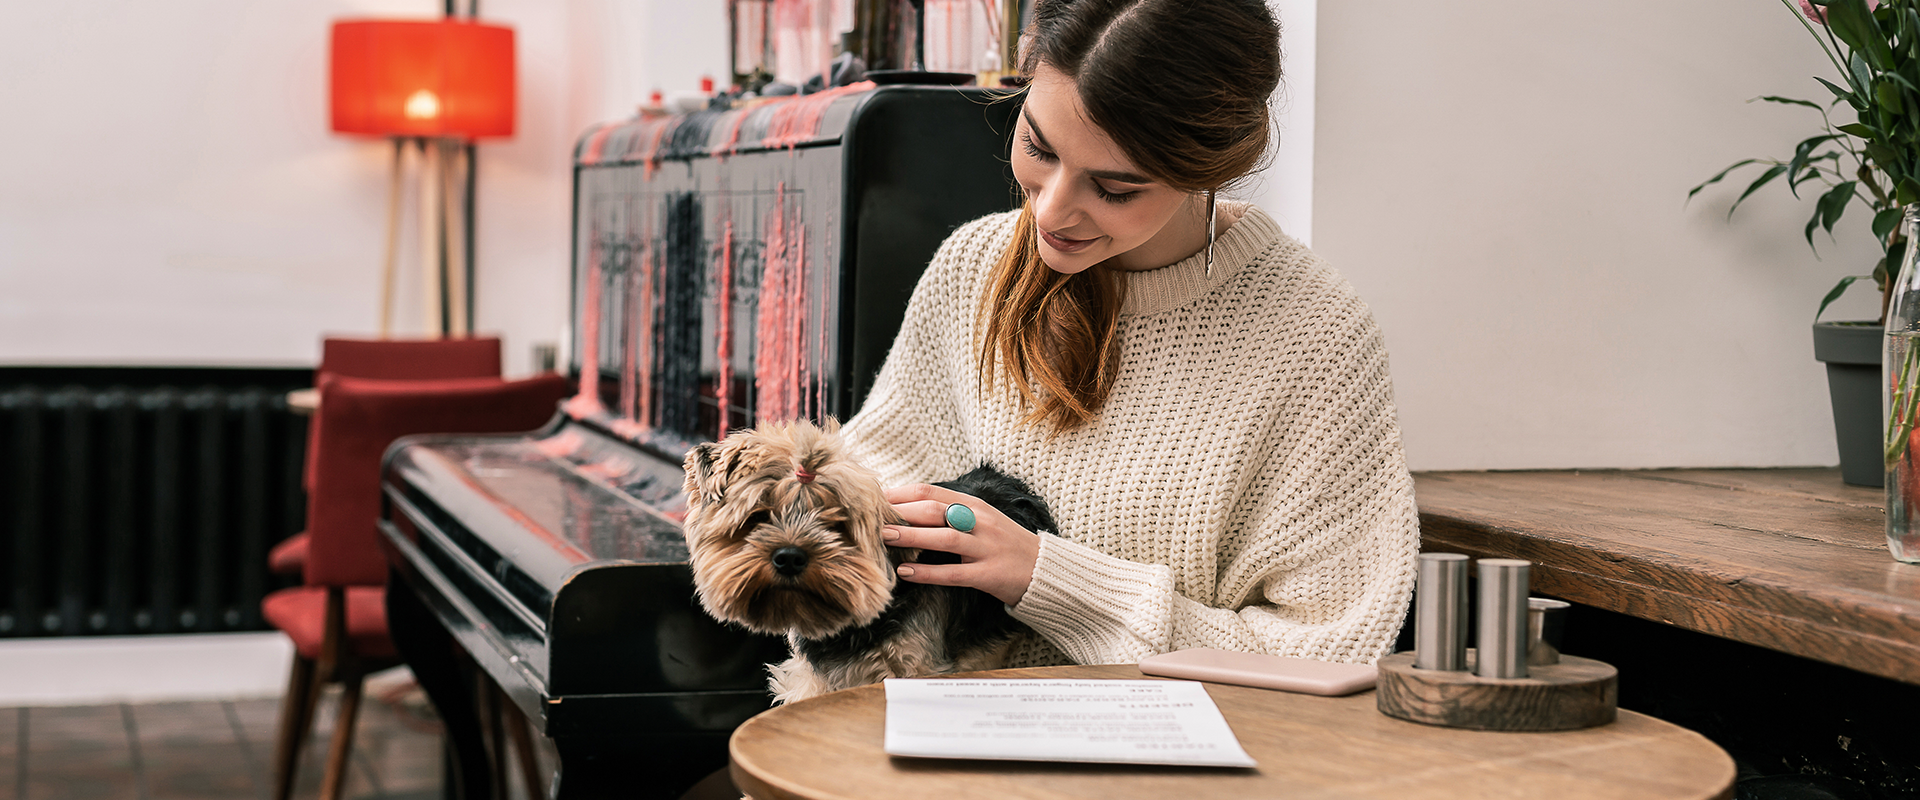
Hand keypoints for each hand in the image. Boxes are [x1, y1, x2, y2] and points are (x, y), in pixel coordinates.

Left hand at [882, 483, 1039, 606]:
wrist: (1043, 569)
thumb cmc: (1004, 544)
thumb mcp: (982, 520)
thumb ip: (952, 513)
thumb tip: (910, 510)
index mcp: (976, 506)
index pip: (933, 493)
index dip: (903, 495)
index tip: (878, 500)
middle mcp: (980, 523)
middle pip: (935, 512)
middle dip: (902, 513)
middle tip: (874, 518)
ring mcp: (985, 548)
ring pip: (944, 539)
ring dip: (911, 538)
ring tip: (885, 539)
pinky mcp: (988, 574)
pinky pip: (953, 573)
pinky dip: (928, 573)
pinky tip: (906, 574)